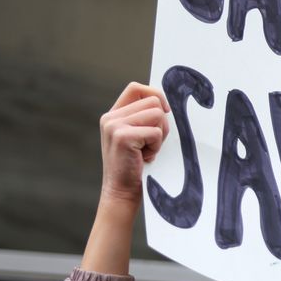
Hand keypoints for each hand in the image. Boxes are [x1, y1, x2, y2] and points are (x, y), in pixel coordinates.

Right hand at [83, 82, 168, 276]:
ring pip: (157, 114)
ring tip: (147, 150)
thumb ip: (144, 118)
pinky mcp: (122, 136)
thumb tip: (170, 101)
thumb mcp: (137, 137)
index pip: (136, 87)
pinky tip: (145, 157)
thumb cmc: (136, 166)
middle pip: (153, 101)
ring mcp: (114, 125)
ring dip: (160, 135)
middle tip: (151, 143)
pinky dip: (157, 146)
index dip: (155, 95)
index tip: (165, 112)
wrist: (122, 193)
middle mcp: (110, 117)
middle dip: (161, 123)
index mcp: (113, 114)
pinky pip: (155, 132)